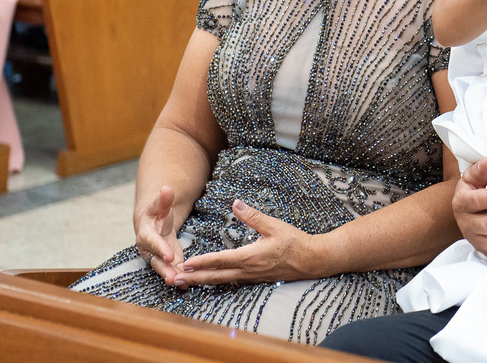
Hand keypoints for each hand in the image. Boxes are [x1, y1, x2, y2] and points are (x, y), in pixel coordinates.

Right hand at [134, 186, 186, 284]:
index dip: (160, 249)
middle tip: (173, 278)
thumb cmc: (156, 212)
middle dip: (165, 270)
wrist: (153, 223)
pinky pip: (173, 270)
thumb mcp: (159, 205)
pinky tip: (188, 285)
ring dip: (173, 277)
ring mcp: (157, 257)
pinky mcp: (167, 261)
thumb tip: (166, 189)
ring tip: (183, 284)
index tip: (169, 256)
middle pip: (155, 261)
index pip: (152, 242)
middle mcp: (149, 249)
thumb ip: (163, 200)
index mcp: (146, 233)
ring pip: (164, 269)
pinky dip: (180, 277)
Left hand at [175, 200, 316, 287]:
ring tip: (187, 283)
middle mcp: (248, 270)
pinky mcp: (256, 278)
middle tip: (175, 280)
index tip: (186, 263)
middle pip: (216, 276)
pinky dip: (217, 282)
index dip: (201, 262)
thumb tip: (235, 203)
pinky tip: (211, 281)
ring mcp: (252, 277)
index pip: (220, 260)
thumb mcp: (274, 225)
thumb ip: (253, 216)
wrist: (312, 260)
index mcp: (250, 256)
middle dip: (195, 278)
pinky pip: (232, 282)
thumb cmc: (295, 242)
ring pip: (222, 281)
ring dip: (203, 282)